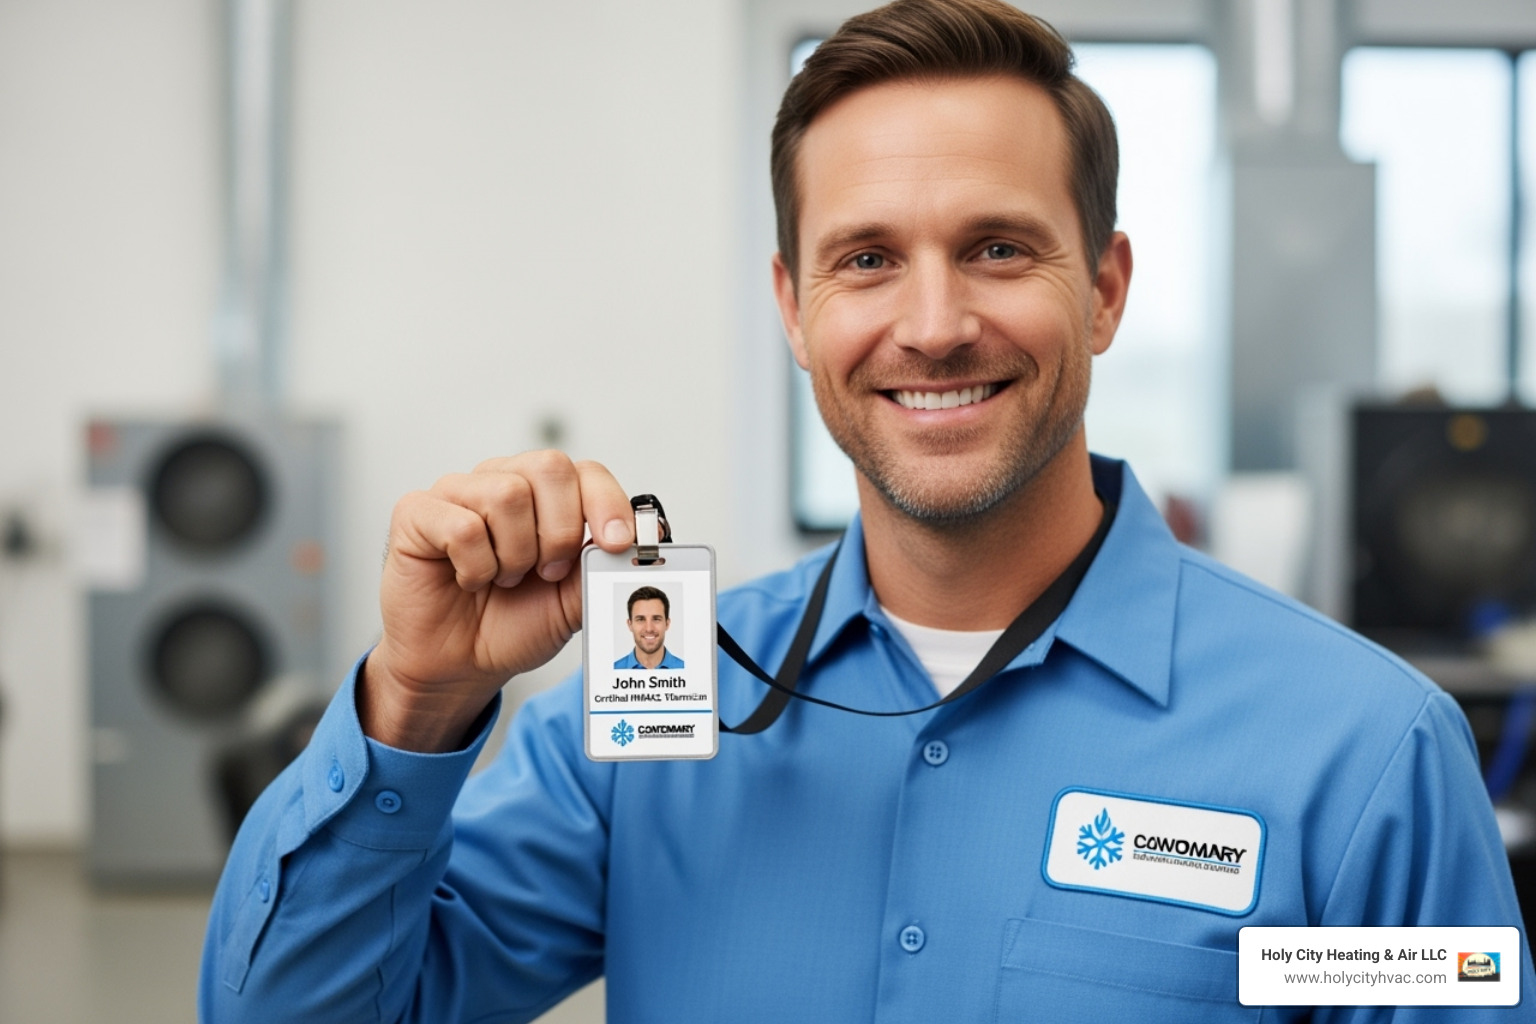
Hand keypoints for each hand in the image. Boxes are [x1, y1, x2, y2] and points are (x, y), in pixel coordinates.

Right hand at [361, 451, 633, 750]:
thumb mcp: (573, 600)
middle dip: (560, 530)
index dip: (607, 502)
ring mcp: (458, 491)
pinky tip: (468, 580)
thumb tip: (641, 540)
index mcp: (546, 495)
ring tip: (502, 578)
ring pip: (507, 495)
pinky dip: (475, 566)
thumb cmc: (512, 623)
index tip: (615, 543)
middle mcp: (503, 480)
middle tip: (548, 572)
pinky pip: (462, 525)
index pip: (586, 471)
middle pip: (550, 467)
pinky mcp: (417, 512)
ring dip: (514, 555)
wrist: (460, 664)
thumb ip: (602, 566)